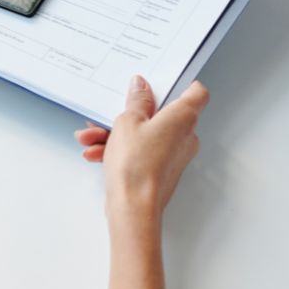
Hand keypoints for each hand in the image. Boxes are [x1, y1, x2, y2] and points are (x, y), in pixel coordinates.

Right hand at [75, 77, 209, 222]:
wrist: (133, 207)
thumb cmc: (137, 166)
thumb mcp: (128, 121)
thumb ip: (137, 100)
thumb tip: (141, 87)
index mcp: (183, 118)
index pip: (196, 93)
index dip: (182, 84)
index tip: (164, 80)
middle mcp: (184, 137)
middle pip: (162, 114)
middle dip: (131, 113)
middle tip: (112, 112)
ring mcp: (173, 156)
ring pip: (145, 135)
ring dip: (117, 134)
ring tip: (92, 137)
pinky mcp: (160, 171)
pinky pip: (141, 152)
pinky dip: (119, 150)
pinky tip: (96, 153)